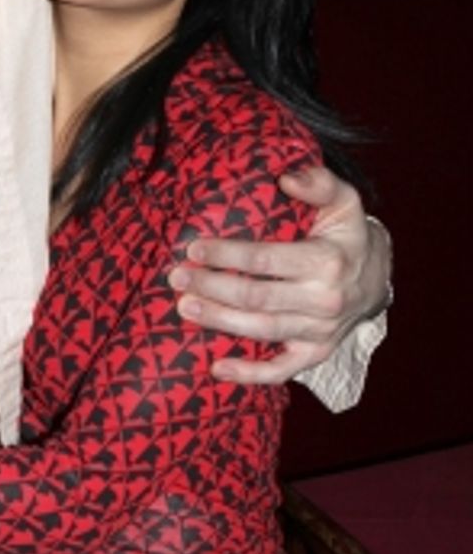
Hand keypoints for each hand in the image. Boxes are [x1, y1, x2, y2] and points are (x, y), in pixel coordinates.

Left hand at [168, 166, 389, 384]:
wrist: (377, 280)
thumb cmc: (348, 236)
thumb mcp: (344, 201)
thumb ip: (319, 183)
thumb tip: (286, 179)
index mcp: (328, 262)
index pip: (266, 260)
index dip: (227, 255)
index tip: (194, 248)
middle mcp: (325, 300)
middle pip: (257, 297)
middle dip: (212, 286)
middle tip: (177, 277)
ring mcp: (320, 332)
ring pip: (261, 330)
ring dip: (219, 320)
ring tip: (185, 307)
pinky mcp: (314, 354)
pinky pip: (281, 371)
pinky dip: (249, 374)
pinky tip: (217, 368)